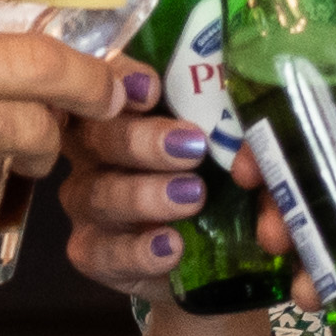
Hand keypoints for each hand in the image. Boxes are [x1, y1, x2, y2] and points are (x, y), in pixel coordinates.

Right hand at [53, 64, 233, 298]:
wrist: (207, 255)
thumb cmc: (212, 179)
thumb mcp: (223, 146)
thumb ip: (224, 126)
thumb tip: (248, 128)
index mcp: (120, 112)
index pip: (106, 83)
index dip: (122, 80)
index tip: (155, 88)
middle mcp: (93, 152)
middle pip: (98, 137)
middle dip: (144, 141)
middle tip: (192, 148)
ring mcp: (87, 202)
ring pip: (99, 194)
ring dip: (146, 195)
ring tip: (193, 197)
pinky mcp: (91, 251)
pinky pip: (102, 252)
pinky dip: (138, 250)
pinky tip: (172, 246)